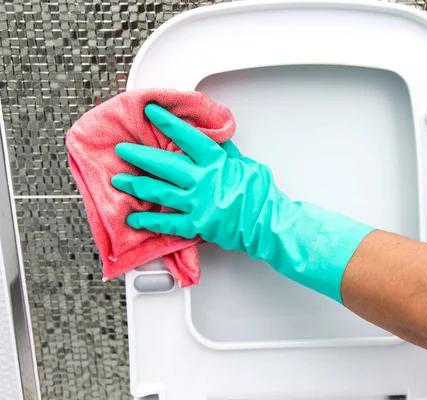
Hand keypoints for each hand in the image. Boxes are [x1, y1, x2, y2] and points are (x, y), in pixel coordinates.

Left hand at [111, 104, 372, 301]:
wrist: (268, 223)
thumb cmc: (261, 195)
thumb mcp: (246, 164)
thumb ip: (226, 153)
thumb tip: (213, 139)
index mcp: (217, 162)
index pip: (187, 136)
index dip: (167, 122)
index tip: (150, 111)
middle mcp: (204, 180)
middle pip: (164, 164)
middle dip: (140, 156)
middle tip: (122, 150)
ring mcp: (199, 203)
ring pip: (160, 192)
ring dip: (137, 186)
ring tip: (119, 181)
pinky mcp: (197, 224)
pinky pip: (168, 223)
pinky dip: (149, 222)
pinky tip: (134, 220)